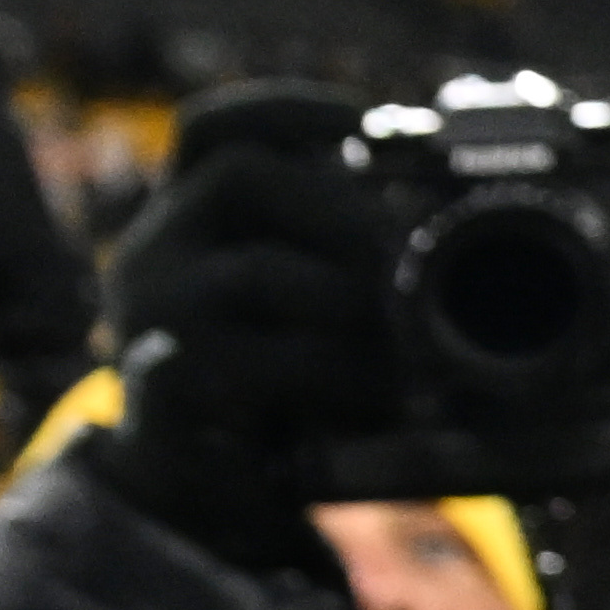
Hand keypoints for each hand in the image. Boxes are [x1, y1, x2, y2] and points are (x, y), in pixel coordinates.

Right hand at [97, 85, 400, 566]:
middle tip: (410, 256)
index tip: (370, 121)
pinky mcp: (159, 403)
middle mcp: (154, 256)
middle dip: (344, 205)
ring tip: (409, 347)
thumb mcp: (310, 309)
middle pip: (240, 177)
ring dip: (353, 302)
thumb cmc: (281, 391)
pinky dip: (256, 372)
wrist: (204, 501)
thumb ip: (350, 256)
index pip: (214, 128)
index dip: (292, 107)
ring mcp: (149, 325)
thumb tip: (461, 205)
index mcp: (190, 223)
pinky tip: (297, 383)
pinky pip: (188, 374)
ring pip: (252, 273)